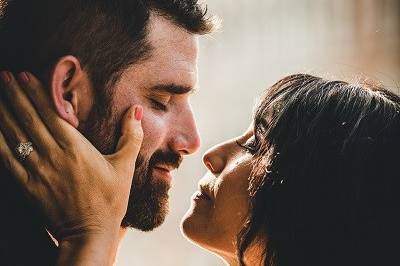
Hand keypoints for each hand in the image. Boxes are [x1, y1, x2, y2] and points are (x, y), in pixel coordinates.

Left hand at [0, 71, 142, 264]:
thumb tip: (136, 111)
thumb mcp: (125, 166)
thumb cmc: (110, 199)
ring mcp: (38, 171)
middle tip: (4, 76)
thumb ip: (131, 136)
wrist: (90, 233)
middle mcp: (53, 156)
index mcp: (76, 148)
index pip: (51, 114)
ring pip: (16, 137)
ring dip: (4, 113)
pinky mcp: (28, 186)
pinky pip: (7, 160)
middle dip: (15, 96)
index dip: (37, 93)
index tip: (25, 76)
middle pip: (30, 120)